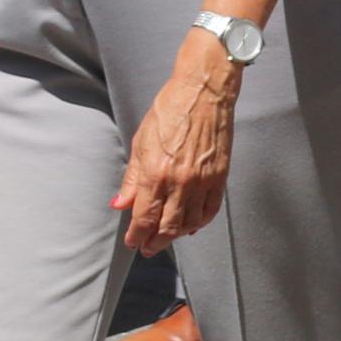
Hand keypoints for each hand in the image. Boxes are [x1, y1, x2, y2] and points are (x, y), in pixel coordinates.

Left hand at [111, 42, 238, 255]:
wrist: (203, 92)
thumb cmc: (169, 111)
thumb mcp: (140, 142)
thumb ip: (132, 178)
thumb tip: (120, 204)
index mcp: (155, 172)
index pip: (144, 218)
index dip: (136, 236)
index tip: (133, 242)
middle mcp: (180, 181)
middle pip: (167, 227)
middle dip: (155, 242)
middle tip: (147, 248)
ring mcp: (203, 180)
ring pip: (190, 223)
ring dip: (177, 235)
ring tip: (167, 236)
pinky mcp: (220, 176)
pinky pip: (210, 210)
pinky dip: (200, 222)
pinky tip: (191, 225)